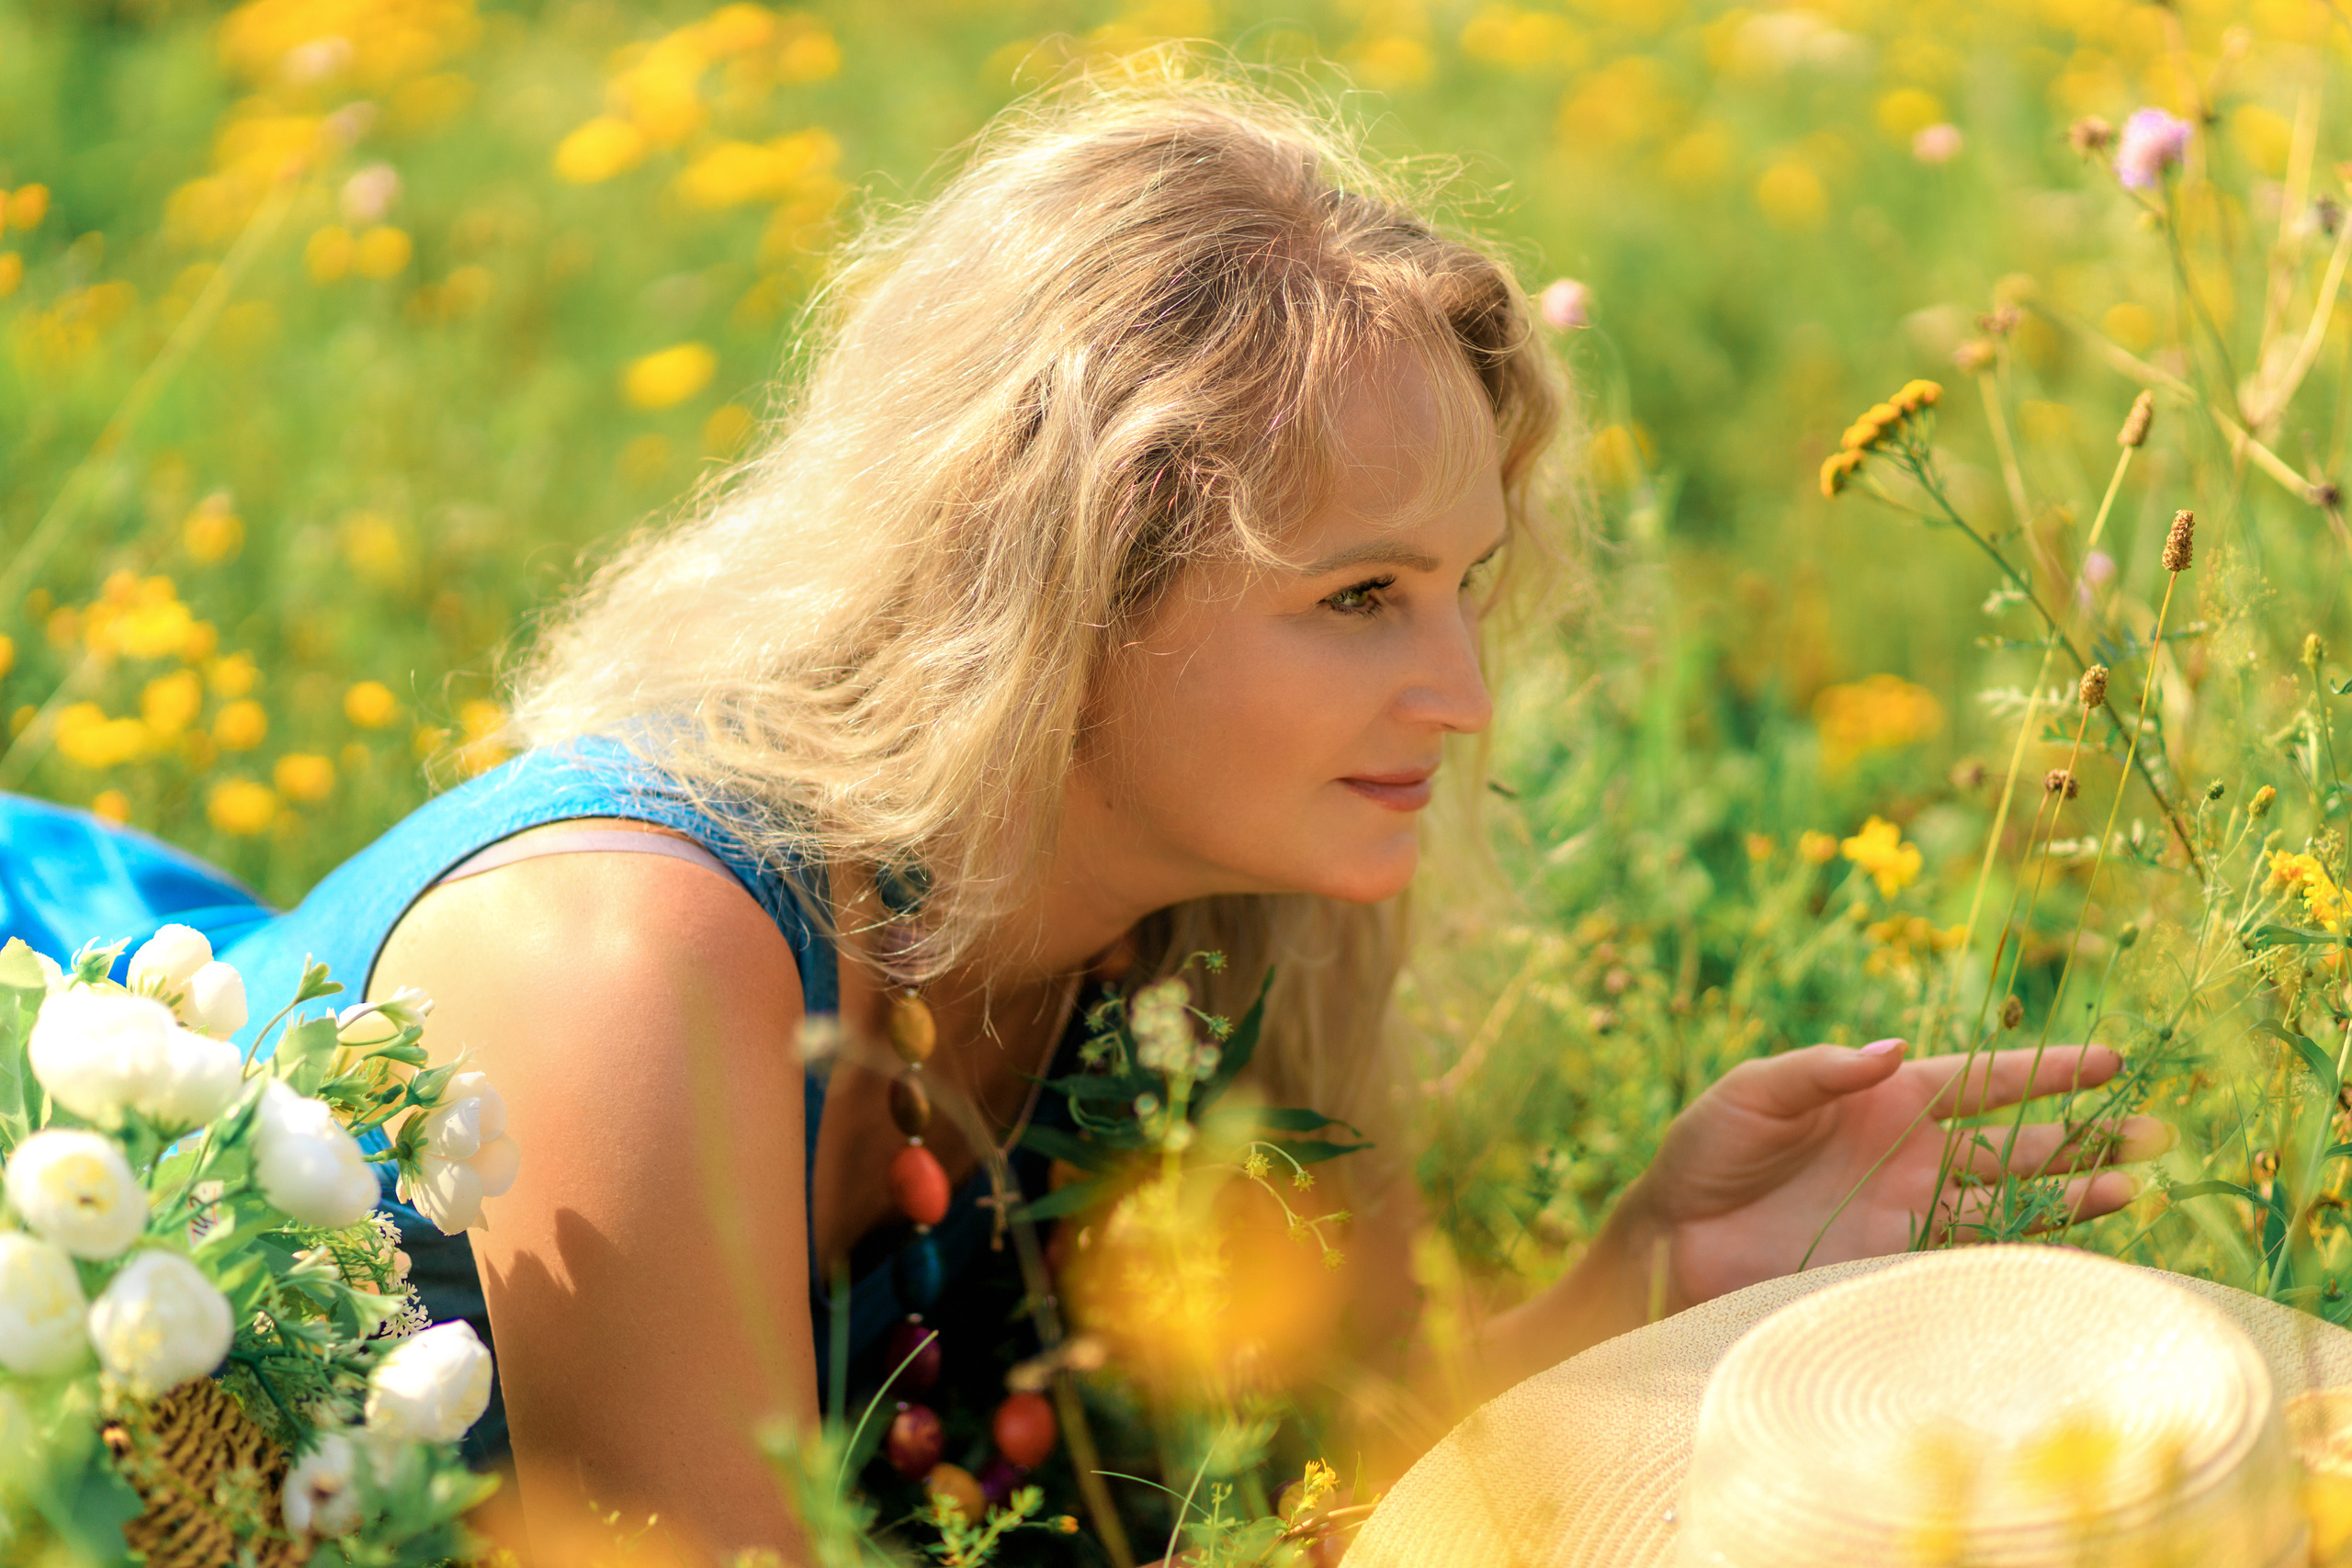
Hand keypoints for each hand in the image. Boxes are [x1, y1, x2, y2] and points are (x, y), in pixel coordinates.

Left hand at [1624, 1039, 2166, 1307]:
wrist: (1673, 1238)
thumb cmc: (1705, 1150)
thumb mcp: (1754, 1093)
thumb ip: (1821, 1071)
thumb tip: (1892, 1049)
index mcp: (1883, 1099)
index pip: (1982, 1080)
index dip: (2045, 1070)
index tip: (2108, 1059)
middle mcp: (1909, 1153)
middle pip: (2013, 1142)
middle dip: (2080, 1136)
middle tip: (2150, 1132)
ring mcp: (1908, 1210)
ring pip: (2008, 1201)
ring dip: (2068, 1195)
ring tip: (2131, 1188)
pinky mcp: (1893, 1262)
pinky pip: (1970, 1255)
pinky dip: (2019, 1253)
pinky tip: (2071, 1250)